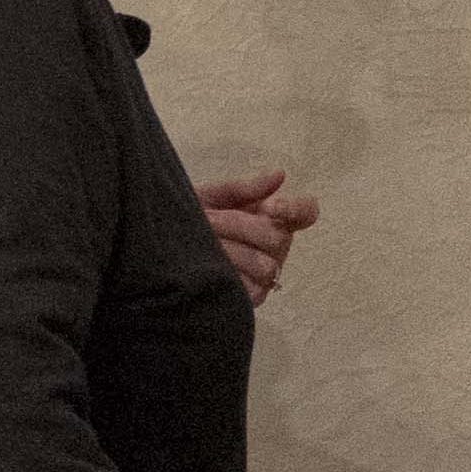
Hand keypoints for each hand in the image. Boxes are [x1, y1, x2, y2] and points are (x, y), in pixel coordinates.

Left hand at [198, 169, 318, 305]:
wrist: (165, 245)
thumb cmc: (195, 219)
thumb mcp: (213, 197)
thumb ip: (244, 188)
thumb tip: (279, 175)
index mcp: (274, 217)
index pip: (305, 212)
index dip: (295, 208)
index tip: (269, 206)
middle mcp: (277, 246)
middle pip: (277, 238)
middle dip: (238, 226)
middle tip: (209, 220)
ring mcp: (267, 273)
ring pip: (264, 265)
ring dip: (229, 251)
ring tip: (204, 242)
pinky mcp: (252, 296)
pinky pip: (251, 288)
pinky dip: (228, 274)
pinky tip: (210, 264)